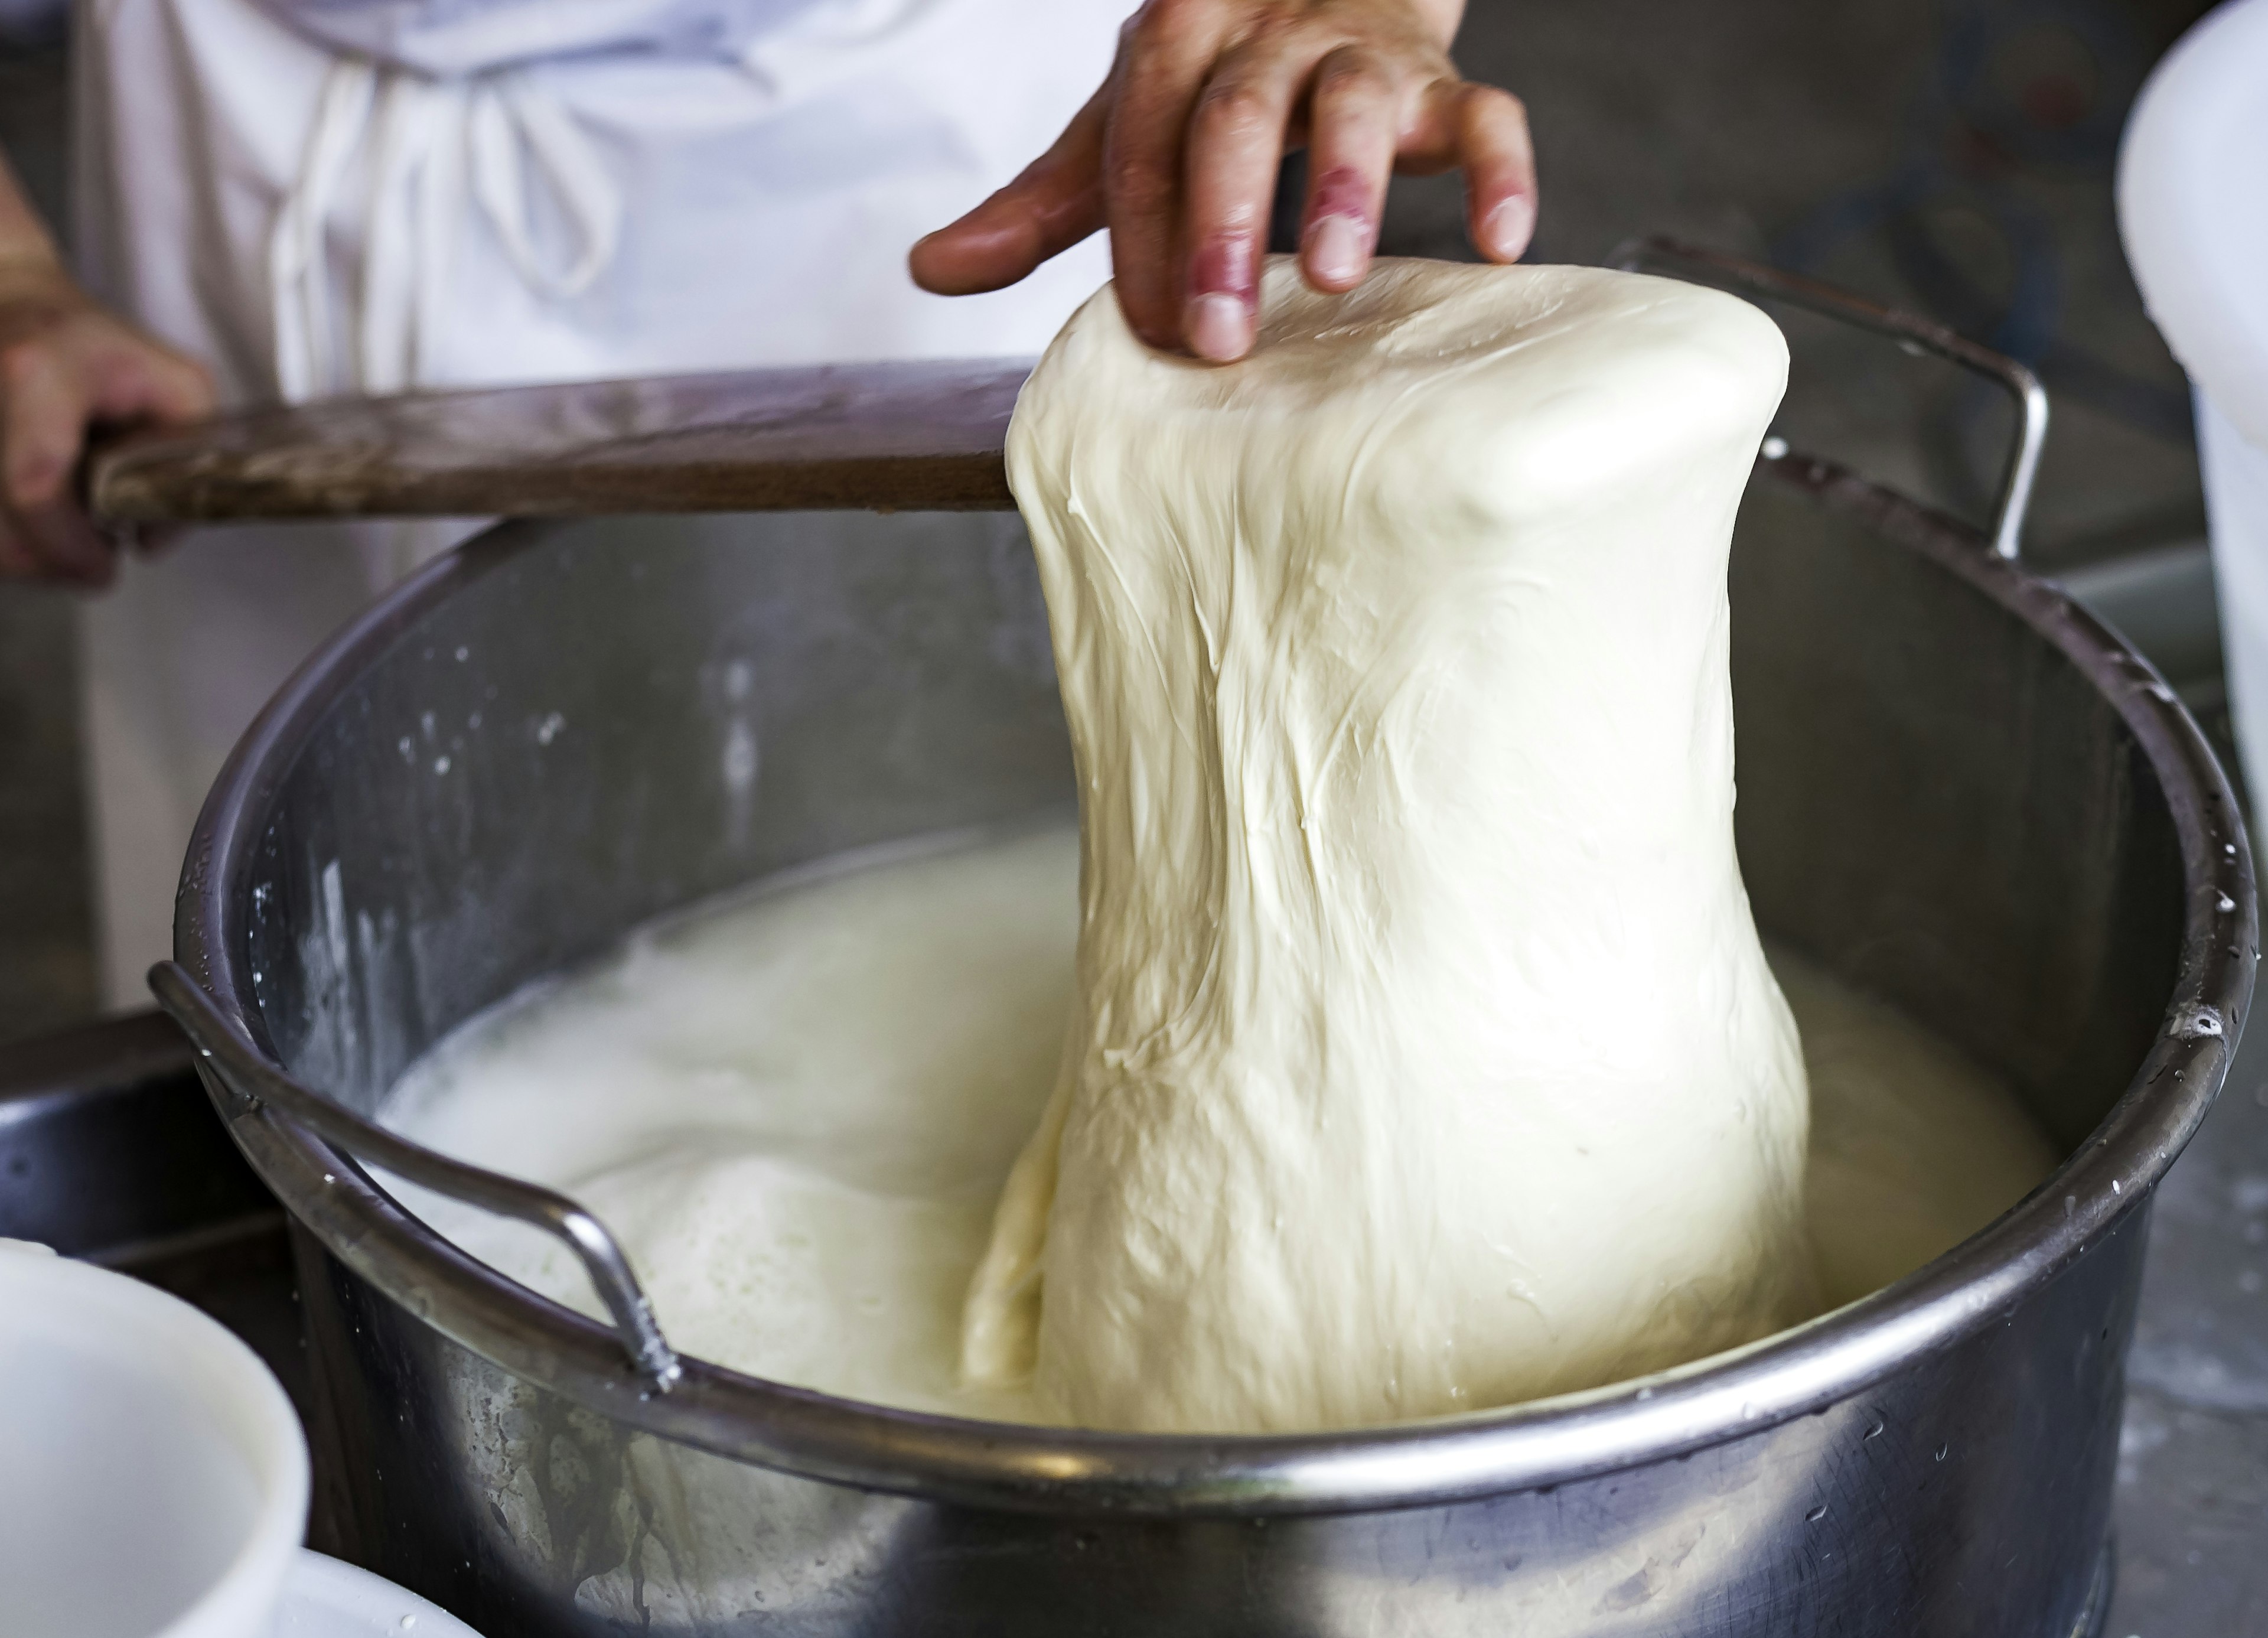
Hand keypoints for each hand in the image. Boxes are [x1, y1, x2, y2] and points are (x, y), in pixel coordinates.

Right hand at [0, 257, 212, 585]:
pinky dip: (4, 534)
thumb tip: (150, 538)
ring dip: (21, 552)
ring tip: (59, 529)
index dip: (68, 547)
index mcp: (35, 376)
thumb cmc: (89, 345)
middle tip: (86, 553)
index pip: (35, 488)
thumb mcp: (174, 383)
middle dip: (47, 560)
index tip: (100, 567)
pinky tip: (29, 518)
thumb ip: (188, 458)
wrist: (8, 304)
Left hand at [909, 0, 1532, 362]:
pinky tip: (1500, 244)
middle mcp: (1271, 33)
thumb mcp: (1121, 130)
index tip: (1152, 331)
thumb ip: (1036, 205)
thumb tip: (930, 270)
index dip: (1145, 235)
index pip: (1149, 136)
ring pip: (1360, 99)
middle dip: (1225, 226)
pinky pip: (1486, 114)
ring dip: (1348, 188)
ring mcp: (1364, 52)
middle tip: (1219, 334)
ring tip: (1335, 277)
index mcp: (1179, 40)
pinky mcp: (1446, 83)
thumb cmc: (1215, 85)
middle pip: (1240, 114)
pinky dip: (1498, 172)